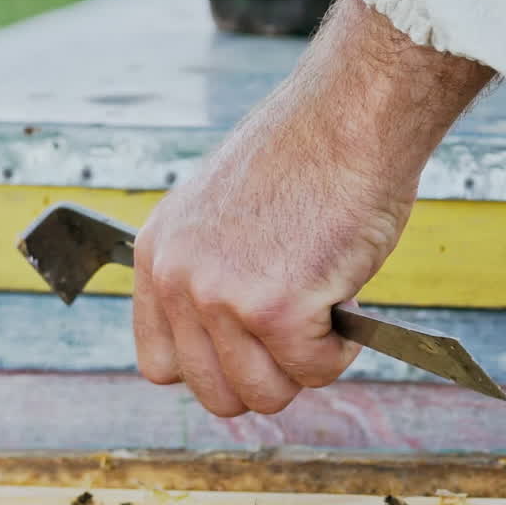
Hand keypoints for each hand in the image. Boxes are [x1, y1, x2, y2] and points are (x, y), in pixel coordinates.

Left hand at [133, 0, 492, 417]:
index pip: (161, 367)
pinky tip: (347, 297)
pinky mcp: (278, 309)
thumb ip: (206, 278)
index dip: (212, 369)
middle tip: (299, 333)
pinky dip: (342, 349)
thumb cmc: (303, 156)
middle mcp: (177, 281)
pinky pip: (315, 371)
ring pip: (264, 394)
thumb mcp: (218, 216)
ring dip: (305, 367)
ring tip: (324, 311)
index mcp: (155, 258)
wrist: (350, 110)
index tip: (248, 346)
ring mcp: (223, 298)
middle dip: (266, 377)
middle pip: (215, 394)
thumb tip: (225, 347)